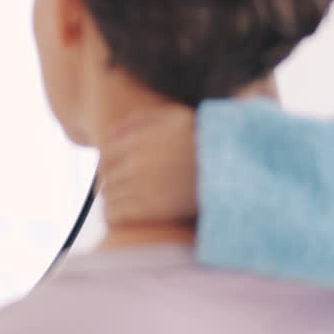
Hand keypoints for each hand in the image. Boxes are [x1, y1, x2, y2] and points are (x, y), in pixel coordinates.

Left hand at [97, 103, 198, 226]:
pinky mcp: (148, 209)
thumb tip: (111, 132)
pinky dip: (114, 216)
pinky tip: (122, 216)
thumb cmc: (203, 141)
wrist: (227, 171)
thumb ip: (141, 119)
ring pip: (108, 195)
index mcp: (137, 139)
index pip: (106, 154)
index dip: (110, 164)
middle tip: (122, 188)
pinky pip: (115, 214)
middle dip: (112, 181)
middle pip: (106, 175)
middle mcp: (134, 161)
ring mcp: (140, 185)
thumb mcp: (175, 117)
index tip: (118, 171)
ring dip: (113, 199)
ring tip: (125, 202)